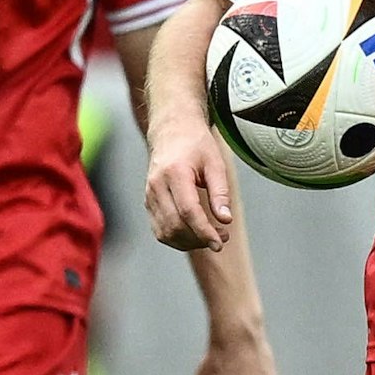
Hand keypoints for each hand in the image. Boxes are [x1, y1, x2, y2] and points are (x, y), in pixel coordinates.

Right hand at [145, 114, 235, 251]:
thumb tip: (225, 220)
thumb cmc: (195, 144)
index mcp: (174, 173)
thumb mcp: (215, 162)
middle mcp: (156, 186)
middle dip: (199, 239)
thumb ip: (220, 192)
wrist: (172, 130)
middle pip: (175, 225)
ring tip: (211, 236)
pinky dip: (178, 238)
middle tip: (222, 238)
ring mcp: (149, 195)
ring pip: (165, 232)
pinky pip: (160, 230)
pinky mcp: (148, 202)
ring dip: (189, 242)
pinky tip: (195, 234)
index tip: (220, 243)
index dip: (204, 231)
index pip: (187, 211)